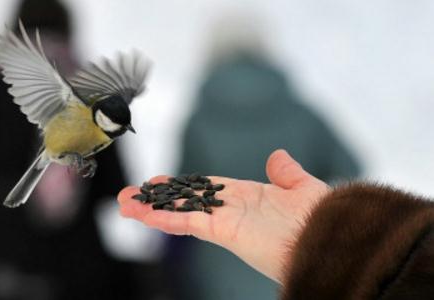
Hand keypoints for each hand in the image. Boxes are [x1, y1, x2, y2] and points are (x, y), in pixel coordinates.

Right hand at [118, 149, 329, 283]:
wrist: (329, 241)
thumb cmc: (321, 218)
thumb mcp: (302, 186)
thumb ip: (287, 172)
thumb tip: (277, 155)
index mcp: (248, 196)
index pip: (207, 188)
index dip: (183, 184)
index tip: (161, 181)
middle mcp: (231, 209)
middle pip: (186, 200)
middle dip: (158, 197)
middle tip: (131, 193)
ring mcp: (225, 221)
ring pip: (181, 212)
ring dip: (152, 208)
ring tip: (125, 203)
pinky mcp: (223, 232)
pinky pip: (189, 223)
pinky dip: (166, 218)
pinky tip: (144, 214)